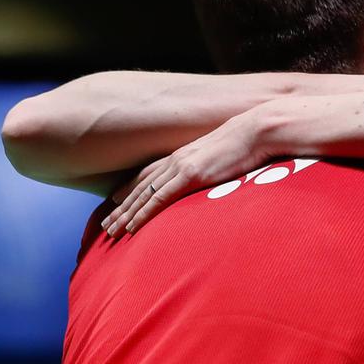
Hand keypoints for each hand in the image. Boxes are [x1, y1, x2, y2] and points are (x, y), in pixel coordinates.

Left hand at [100, 112, 271, 240]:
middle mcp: (175, 160)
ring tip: (110, 231)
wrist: (258, 132)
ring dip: (125, 215)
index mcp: (183, 156)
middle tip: (105, 225)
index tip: (115, 203)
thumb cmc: (249, 144)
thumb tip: (216, 179)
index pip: (147, 175)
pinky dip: (143, 214)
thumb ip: (214, 168)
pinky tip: (132, 227)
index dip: (129, 189)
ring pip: (143, 195)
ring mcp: (181, 167)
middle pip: (138, 186)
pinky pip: (159, 199)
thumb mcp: (225, 157)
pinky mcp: (190, 175)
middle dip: (120, 207)